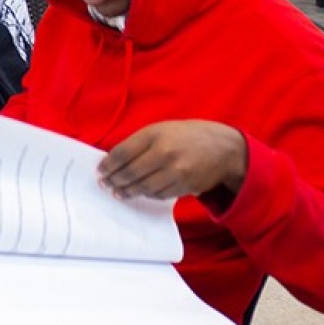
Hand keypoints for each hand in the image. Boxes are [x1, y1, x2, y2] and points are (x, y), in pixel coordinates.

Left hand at [98, 121, 247, 201]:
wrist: (223, 148)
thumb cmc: (186, 136)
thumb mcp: (161, 129)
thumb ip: (139, 143)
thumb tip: (114, 161)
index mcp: (155, 134)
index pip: (122, 153)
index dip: (108, 165)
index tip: (100, 171)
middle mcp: (165, 152)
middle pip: (130, 173)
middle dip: (114, 181)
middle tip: (105, 184)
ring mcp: (176, 171)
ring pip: (144, 187)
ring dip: (128, 191)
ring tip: (118, 192)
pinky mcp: (184, 186)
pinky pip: (159, 194)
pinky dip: (147, 194)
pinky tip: (140, 192)